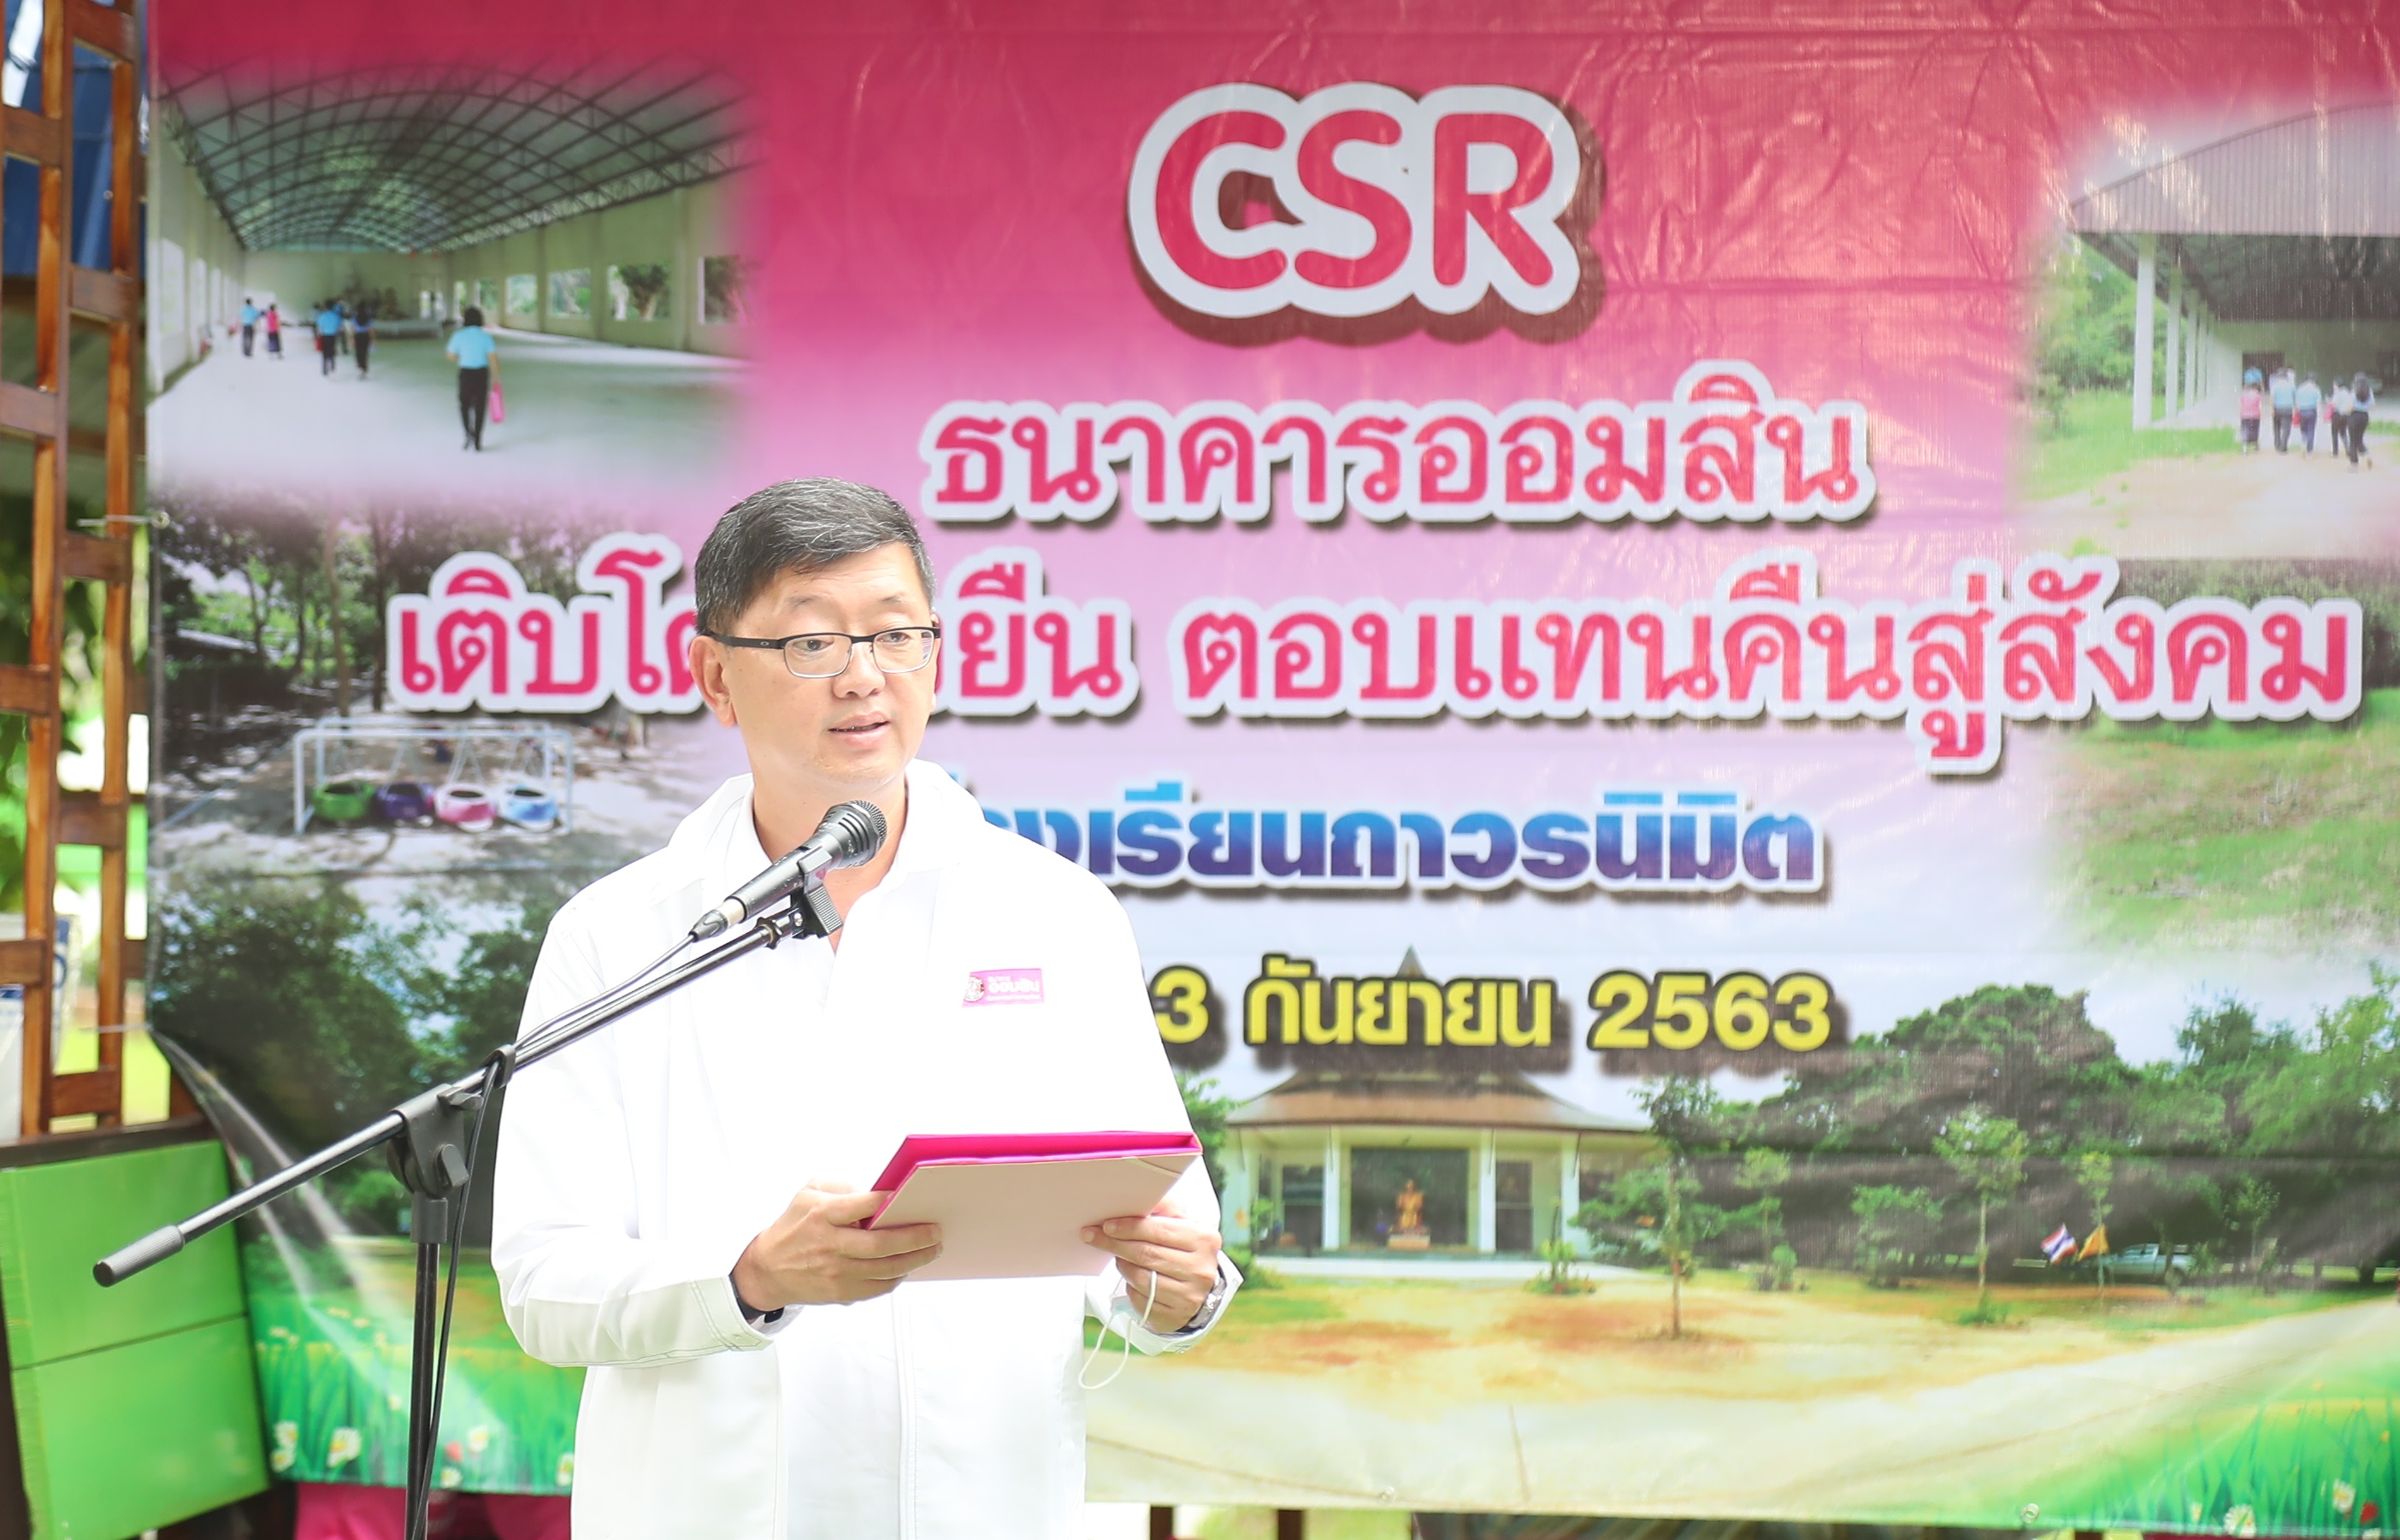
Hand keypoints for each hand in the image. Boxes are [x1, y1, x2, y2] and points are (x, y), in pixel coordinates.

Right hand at [732, 1181, 940, 1310]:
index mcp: (822, 1214)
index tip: (910, 1196)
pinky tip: (909, 1267)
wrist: (768, 1269)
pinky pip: (878, 1287)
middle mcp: (830, 1244)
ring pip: (886, 1269)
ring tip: (932, 1249)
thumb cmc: (794, 1225)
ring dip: (915, 1259)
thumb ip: (842, 1186)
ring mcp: (836, 1272)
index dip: (889, 1200)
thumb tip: (877, 1193)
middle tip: (936, 1231)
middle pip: (881, 1243)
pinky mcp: (840, 1293)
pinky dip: (898, 1277)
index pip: (863, 1205)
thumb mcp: (809, 1193)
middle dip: (915, 1237)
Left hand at [1081, 1198, 1220, 1332]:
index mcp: (1204, 1239)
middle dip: (1115, 1244)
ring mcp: (1190, 1296)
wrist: (1198, 1285)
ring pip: (1141, 1278)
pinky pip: (1141, 1300)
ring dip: (1123, 1266)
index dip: (1129, 1227)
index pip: (1159, 1230)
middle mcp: (1201, 1269)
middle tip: (1093, 1237)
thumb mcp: (1180, 1223)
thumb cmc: (1183, 1248)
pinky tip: (1134, 1279)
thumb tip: (1137, 1194)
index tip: (1106, 1225)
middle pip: (1146, 1254)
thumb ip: (1163, 1207)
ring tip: (1120, 1257)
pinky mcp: (1176, 1317)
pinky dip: (1131, 1288)